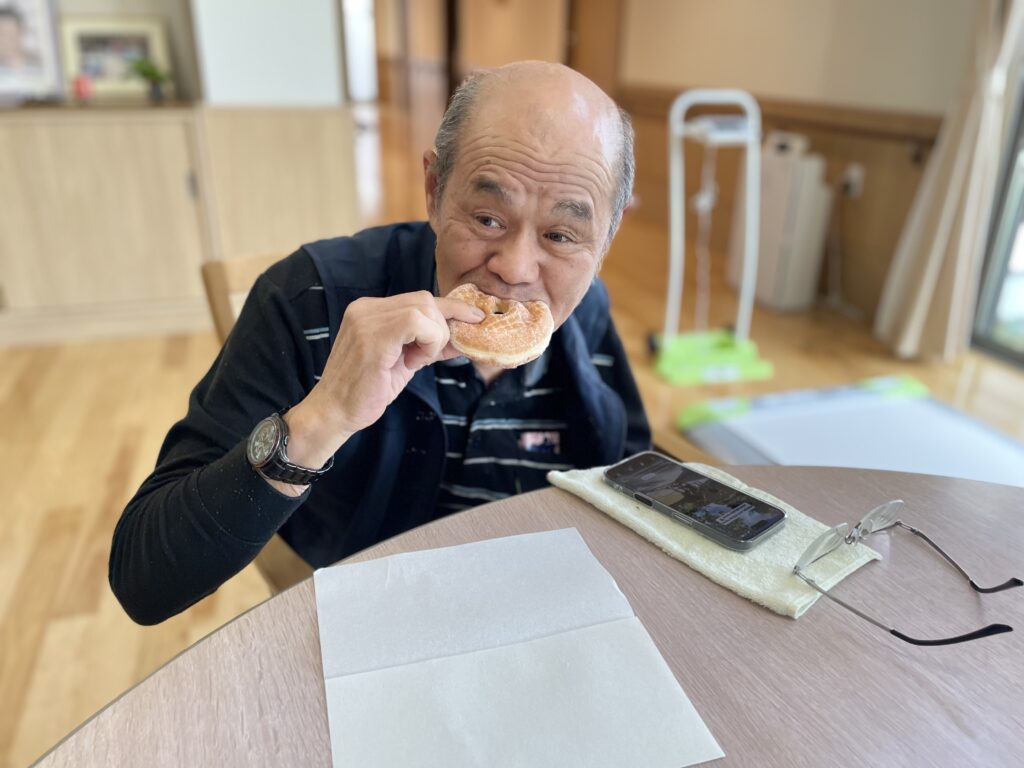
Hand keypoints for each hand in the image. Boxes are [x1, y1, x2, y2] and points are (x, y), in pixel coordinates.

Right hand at [282, 291, 483, 471]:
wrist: (334, 413)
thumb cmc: (367, 391)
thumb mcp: (405, 361)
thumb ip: (429, 344)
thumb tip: (463, 335)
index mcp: (370, 310)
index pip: (419, 299)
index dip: (451, 308)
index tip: (475, 319)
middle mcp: (366, 308)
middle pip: (425, 300)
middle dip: (442, 327)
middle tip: (428, 357)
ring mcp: (367, 319)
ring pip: (425, 309)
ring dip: (433, 338)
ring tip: (415, 361)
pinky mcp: (373, 337)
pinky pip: (417, 323)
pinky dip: (427, 343)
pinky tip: (413, 363)